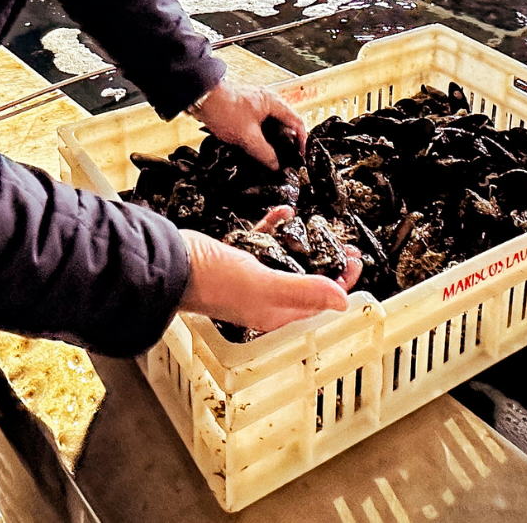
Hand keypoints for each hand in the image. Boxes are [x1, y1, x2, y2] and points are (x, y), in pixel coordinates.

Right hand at [178, 208, 361, 332]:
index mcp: (275, 313)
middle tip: (345, 244)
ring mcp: (251, 279)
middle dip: (329, 263)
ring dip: (306, 245)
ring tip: (321, 227)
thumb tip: (342, 300)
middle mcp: (265, 299)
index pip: (319, 303)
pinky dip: (275, 228)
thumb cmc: (213, 280)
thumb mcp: (265, 285)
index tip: (354, 261)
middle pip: (307, 282)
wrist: (172, 263)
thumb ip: (304, 291)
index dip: (341, 283)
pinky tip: (283, 212)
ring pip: (288, 262)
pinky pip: (263, 242)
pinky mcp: (236, 258)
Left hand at [189, 81, 305, 168]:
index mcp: (274, 103)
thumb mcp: (248, 137)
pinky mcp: (245, 109)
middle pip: (285, 125)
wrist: (202, 100)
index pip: (297, 122)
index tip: (300, 156)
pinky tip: (256, 149)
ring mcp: (256, 105)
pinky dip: (261, 137)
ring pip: (272, 126)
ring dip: (273, 141)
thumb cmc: (225, 111)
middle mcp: (268, 101)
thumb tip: (276, 167)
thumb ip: (264, 154)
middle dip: (287, 143)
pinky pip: (260, 125)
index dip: (302, 141)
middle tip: (286, 160)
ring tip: (272, 158)